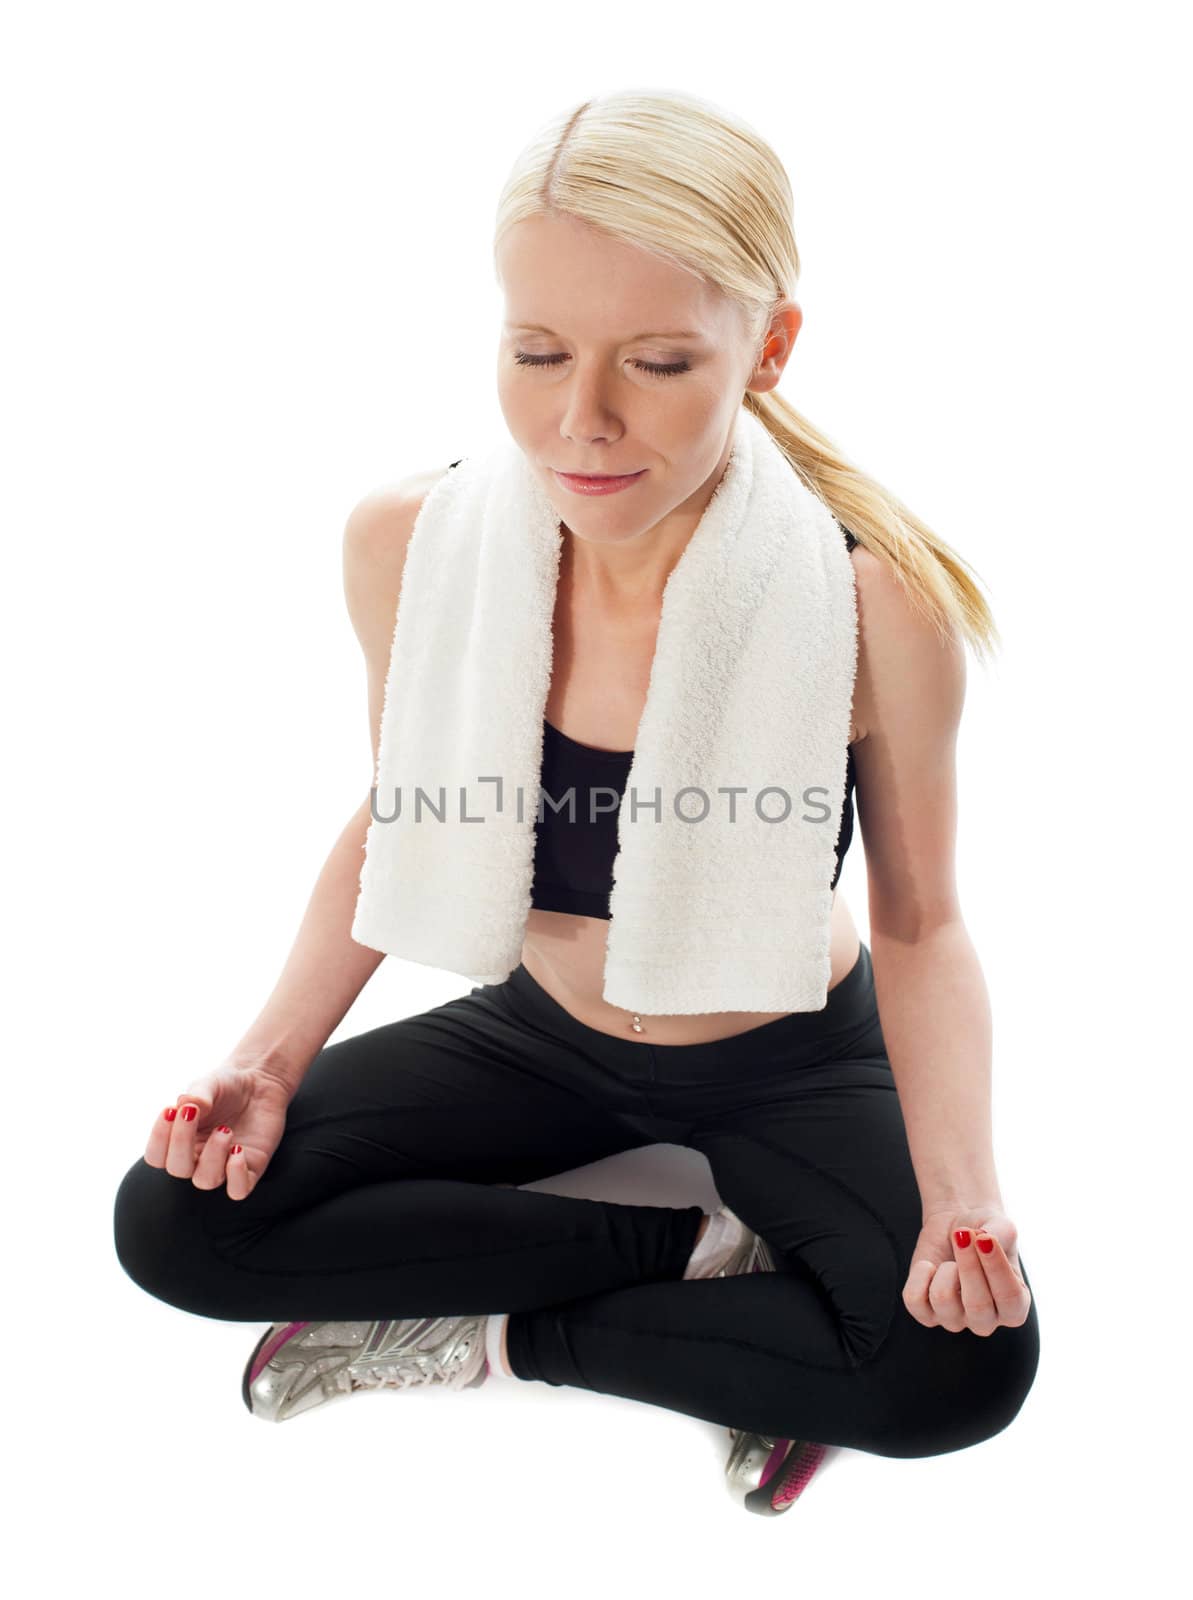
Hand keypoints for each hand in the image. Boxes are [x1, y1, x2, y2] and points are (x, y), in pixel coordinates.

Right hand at [143, 1059, 291, 1201]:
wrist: (261, 1082)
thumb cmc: (228, 1086)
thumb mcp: (209, 1085)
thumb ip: (197, 1095)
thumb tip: (185, 1104)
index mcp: (181, 1141)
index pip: (157, 1157)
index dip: (158, 1138)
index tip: (169, 1109)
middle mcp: (198, 1158)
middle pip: (178, 1169)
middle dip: (181, 1141)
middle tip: (193, 1112)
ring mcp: (224, 1165)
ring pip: (206, 1180)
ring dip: (211, 1156)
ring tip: (224, 1130)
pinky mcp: (251, 1168)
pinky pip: (238, 1190)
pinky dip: (236, 1176)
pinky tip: (238, 1150)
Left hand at [902, 1206, 1031, 1334]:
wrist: (958, 1229)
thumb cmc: (986, 1232)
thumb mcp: (1002, 1228)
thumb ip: (1001, 1235)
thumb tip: (983, 1238)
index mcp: (1014, 1308)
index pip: (1010, 1299)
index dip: (996, 1266)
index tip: (985, 1238)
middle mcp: (986, 1321)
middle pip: (977, 1306)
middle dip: (969, 1264)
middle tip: (963, 1234)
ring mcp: (955, 1320)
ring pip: (943, 1301)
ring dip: (945, 1268)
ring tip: (950, 1258)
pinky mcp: (926, 1313)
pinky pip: (915, 1301)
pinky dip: (919, 1276)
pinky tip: (930, 1266)